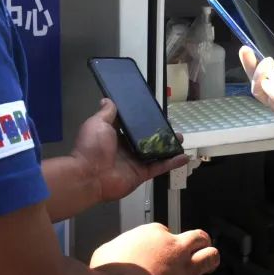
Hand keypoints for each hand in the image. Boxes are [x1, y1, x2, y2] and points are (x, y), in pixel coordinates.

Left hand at [72, 99, 187, 203]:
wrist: (89, 175)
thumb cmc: (92, 147)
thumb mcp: (97, 123)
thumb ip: (107, 112)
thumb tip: (107, 99)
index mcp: (115, 136)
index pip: (132, 126)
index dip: (142, 120)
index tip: (153, 112)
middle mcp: (126, 148)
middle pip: (147, 139)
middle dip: (159, 133)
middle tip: (171, 125)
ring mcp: (135, 162)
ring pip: (156, 152)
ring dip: (168, 146)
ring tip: (180, 138)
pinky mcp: (142, 174)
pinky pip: (160, 167)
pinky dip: (172, 163)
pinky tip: (184, 156)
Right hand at [90, 224, 218, 274]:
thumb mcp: (105, 251)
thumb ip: (116, 250)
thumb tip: (114, 254)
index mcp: (152, 234)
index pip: (165, 230)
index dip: (163, 240)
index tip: (158, 249)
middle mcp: (173, 248)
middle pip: (198, 237)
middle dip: (199, 242)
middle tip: (196, 249)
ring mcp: (185, 270)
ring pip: (211, 257)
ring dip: (210, 260)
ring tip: (207, 265)